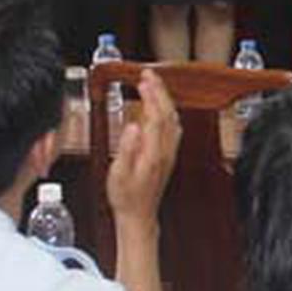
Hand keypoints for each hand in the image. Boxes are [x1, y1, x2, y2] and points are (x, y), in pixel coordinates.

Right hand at [106, 69, 180, 225]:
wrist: (139, 216)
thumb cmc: (125, 197)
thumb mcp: (118, 174)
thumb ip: (126, 149)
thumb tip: (133, 126)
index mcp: (153, 152)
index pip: (156, 116)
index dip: (151, 95)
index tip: (143, 80)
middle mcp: (165, 150)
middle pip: (168, 113)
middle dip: (159, 91)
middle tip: (148, 74)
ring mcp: (169, 152)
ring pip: (173, 118)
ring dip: (164, 99)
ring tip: (153, 85)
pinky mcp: (169, 155)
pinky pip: (173, 126)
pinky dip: (167, 110)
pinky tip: (161, 107)